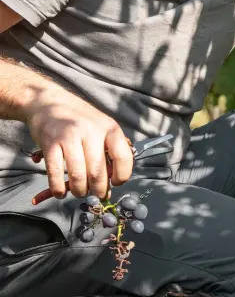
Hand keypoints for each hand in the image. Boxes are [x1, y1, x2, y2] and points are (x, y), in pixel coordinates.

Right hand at [24, 84, 133, 199]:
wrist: (48, 102)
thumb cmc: (78, 119)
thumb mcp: (101, 127)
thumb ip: (109, 150)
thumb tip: (113, 181)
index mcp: (109, 128)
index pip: (123, 157)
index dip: (122, 176)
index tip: (115, 183)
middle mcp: (91, 131)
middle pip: (98, 172)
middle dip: (98, 190)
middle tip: (96, 194)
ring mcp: (70, 136)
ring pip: (78, 176)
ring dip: (79, 191)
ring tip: (79, 191)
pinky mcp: (50, 143)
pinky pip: (55, 173)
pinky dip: (58, 188)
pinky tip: (60, 191)